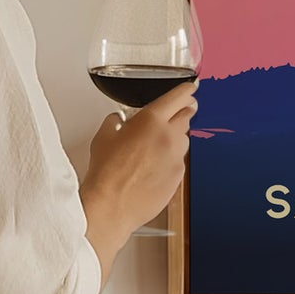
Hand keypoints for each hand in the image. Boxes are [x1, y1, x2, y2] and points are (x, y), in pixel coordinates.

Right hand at [80, 81, 196, 280]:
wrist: (112, 205)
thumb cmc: (106, 172)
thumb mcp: (103, 137)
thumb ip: (115, 122)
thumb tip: (119, 120)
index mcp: (151, 120)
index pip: (178, 97)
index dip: (186, 90)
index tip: (190, 88)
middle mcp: (169, 136)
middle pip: (187, 116)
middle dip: (183, 112)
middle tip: (177, 112)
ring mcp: (177, 158)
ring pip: (184, 140)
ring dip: (175, 137)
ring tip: (157, 144)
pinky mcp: (179, 177)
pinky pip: (179, 161)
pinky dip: (171, 159)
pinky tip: (154, 166)